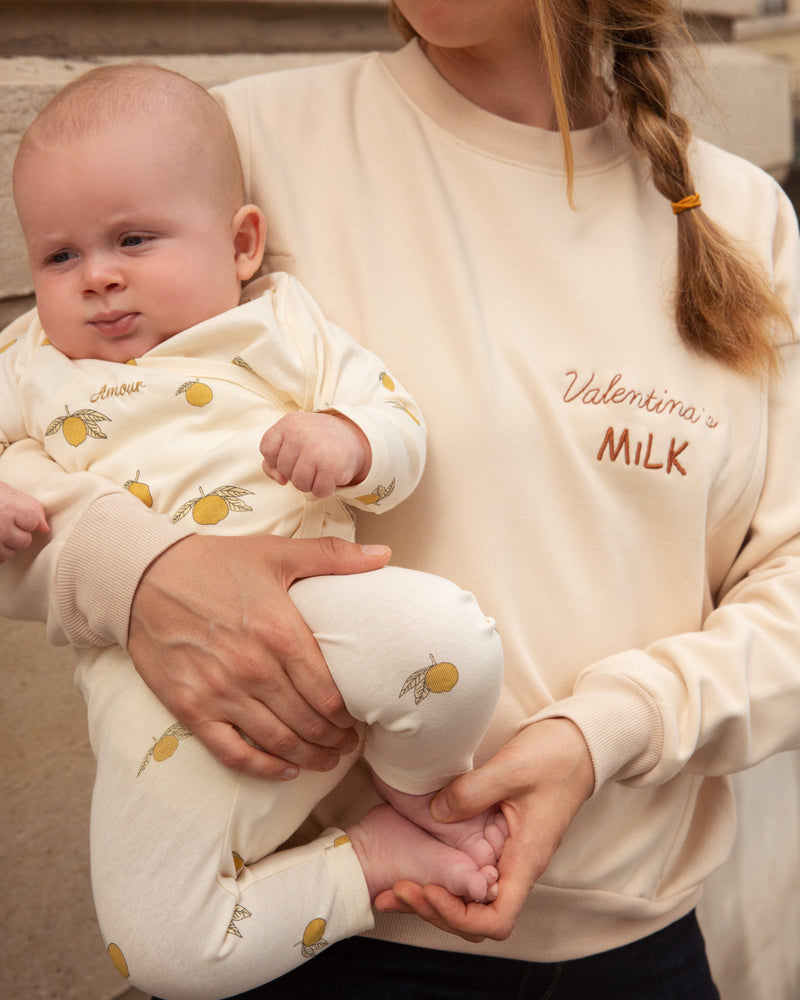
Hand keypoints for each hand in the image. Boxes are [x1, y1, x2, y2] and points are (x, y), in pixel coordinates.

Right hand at [0, 481, 48, 562]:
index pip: (34, 522)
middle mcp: (0, 528)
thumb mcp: (4, 490)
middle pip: (24, 542)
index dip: (26, 518)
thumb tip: (45, 528)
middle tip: (2, 522)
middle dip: (17, 534)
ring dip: (5, 545)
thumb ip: (29, 507)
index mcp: (9, 508)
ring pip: (9, 554)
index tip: (15, 513)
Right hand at [128, 533, 389, 779]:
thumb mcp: (277, 552)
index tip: (358, 718)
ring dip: (309, 757)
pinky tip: (285, 770)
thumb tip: (384, 555)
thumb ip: (333, 557)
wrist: (144, 576)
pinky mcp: (191, 708)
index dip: (348, 715)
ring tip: (327, 760)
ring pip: (277, 742)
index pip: (328, 693)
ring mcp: (221, 693)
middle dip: (334, 739)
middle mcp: (254, 669)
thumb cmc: (214, 563)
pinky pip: (233, 753)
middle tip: (348, 743)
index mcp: (281, 633)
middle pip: (308, 722)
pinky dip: (264, 769)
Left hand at [260, 412, 370, 497]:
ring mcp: (316, 450)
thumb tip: (280, 480)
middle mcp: (300, 434)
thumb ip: (273, 459)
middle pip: (283, 470)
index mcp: (288, 423)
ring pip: (299, 483)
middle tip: (310, 461)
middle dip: (295, 472)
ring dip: (309, 483)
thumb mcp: (291, 439)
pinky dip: (324, 489)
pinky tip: (329, 476)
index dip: (275, 459)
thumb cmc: (316, 441)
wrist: (352, 434)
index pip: (267, 449)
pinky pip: (318, 491)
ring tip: (319, 469)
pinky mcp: (332, 466)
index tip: (291, 454)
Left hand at [374, 719, 594, 940]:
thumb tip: (435, 813)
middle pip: (476, 919)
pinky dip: (442, 878)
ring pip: (470, 901)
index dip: (460, 916)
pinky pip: (469, 875)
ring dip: (434, 900)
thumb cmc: (554, 758)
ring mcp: (507, 858)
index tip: (431, 889)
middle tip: (395, 890)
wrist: (578, 747)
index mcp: (526, 860)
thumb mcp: (512, 768)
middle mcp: (516, 867)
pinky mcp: (498, 844)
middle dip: (435, 912)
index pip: (497, 920)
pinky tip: (415, 868)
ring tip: (395, 888)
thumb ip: (473, 791)